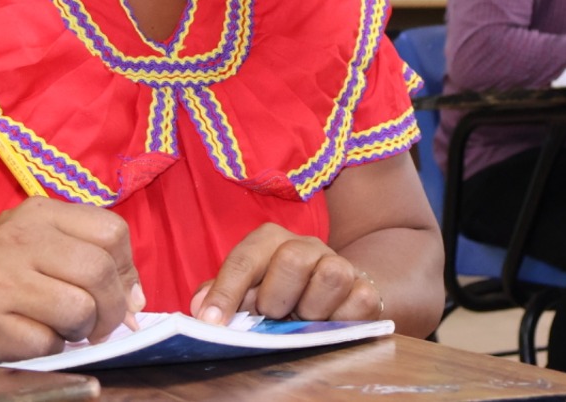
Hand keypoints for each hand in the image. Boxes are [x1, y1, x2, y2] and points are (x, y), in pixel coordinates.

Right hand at [0, 197, 142, 361]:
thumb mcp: (41, 241)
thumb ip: (91, 257)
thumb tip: (137, 303)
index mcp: (40, 212)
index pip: (112, 232)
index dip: (127, 270)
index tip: (122, 291)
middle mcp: (20, 238)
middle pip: (99, 272)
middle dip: (112, 308)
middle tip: (100, 323)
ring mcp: (1, 278)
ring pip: (80, 310)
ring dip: (82, 330)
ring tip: (64, 327)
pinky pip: (48, 344)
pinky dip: (51, 348)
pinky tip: (32, 335)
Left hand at [190, 224, 382, 324]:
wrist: (332, 292)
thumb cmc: (278, 291)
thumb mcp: (246, 290)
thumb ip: (220, 295)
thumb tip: (200, 310)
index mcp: (270, 240)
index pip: (245, 259)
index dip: (226, 291)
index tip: (211, 322)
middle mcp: (306, 245)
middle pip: (292, 260)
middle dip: (276, 298)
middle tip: (271, 316)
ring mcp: (339, 263)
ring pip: (331, 275)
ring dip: (311, 309)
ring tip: (300, 320)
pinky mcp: (365, 288)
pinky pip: (358, 300)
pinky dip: (340, 320)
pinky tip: (326, 325)